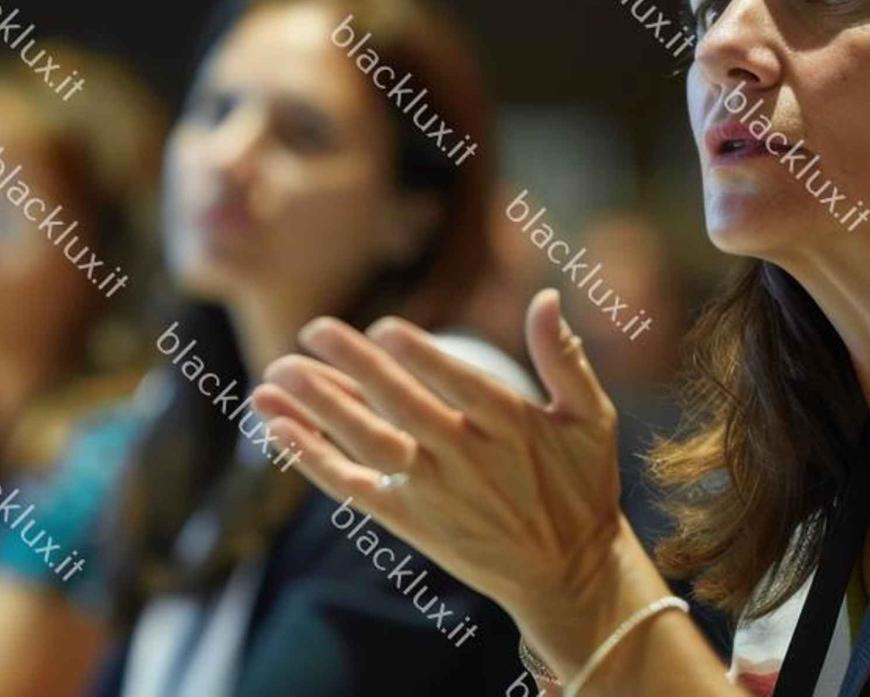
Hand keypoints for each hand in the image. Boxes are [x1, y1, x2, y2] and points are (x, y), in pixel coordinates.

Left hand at [251, 288, 627, 618]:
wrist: (566, 571)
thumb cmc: (581, 484)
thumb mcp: (591, 416)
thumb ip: (565, 357)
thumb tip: (548, 297)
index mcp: (511, 424)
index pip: (458, 382)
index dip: (420, 355)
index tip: (383, 326)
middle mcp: (467, 457)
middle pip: (401, 405)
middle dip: (353, 366)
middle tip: (312, 330)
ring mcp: (433, 492)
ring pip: (367, 443)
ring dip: (319, 407)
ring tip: (277, 373)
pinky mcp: (408, 521)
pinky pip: (351, 486)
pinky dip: (312, 458)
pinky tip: (278, 428)